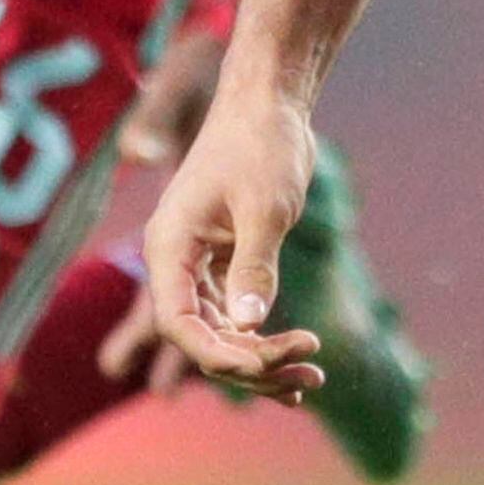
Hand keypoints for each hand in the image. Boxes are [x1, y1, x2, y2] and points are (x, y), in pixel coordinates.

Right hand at [142, 73, 325, 400]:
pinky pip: (236, 316)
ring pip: (221, 332)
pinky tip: (299, 364)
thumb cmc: (261, 144)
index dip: (217, 354)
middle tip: (308, 374)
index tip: (264, 363)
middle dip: (252, 364)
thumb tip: (248, 325)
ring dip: (263, 360)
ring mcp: (199, 264)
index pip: (178, 322)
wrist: (269, 105)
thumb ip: (254, 266)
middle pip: (201, 337)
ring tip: (313, 380)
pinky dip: (265, 340)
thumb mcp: (263, 207)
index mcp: (169, 246)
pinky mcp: (224, 262)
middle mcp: (176, 260)